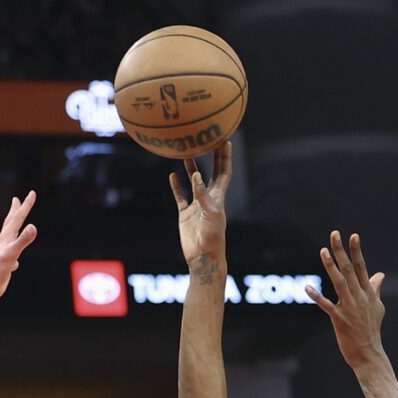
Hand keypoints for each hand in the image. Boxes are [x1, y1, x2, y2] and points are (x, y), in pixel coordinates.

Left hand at [0, 192, 39, 305]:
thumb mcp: (11, 254)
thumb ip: (22, 241)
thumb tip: (33, 226)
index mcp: (5, 239)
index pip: (18, 219)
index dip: (26, 206)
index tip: (32, 193)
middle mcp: (2, 244)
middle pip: (10, 224)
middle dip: (15, 212)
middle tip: (17, 200)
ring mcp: (2, 254)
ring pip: (9, 238)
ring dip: (13, 230)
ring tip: (16, 226)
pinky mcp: (2, 265)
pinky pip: (10, 255)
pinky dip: (14, 253)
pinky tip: (15, 260)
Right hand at [170, 142, 230, 266]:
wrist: (203, 257)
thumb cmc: (212, 238)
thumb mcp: (210, 214)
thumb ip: (202, 194)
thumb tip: (196, 174)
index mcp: (218, 198)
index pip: (224, 172)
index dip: (225, 157)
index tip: (225, 141)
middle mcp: (208, 198)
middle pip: (211, 172)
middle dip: (211, 157)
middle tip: (207, 140)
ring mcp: (196, 205)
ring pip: (193, 182)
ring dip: (190, 167)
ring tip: (184, 152)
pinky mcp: (185, 214)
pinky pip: (180, 196)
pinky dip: (176, 186)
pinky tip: (172, 175)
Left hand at [306, 232, 386, 368]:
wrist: (369, 353)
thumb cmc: (372, 330)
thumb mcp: (377, 307)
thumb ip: (375, 289)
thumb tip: (380, 275)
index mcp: (368, 293)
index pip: (362, 267)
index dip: (357, 251)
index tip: (353, 236)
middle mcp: (360, 297)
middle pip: (349, 269)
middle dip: (341, 251)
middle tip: (334, 234)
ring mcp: (349, 307)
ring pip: (339, 282)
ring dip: (330, 266)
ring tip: (323, 251)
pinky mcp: (340, 319)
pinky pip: (326, 305)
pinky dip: (316, 296)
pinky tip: (307, 287)